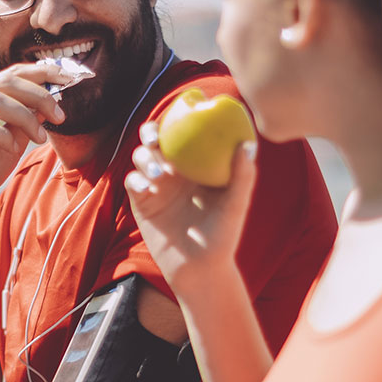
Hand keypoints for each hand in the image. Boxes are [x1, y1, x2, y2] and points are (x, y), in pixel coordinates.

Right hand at [0, 62, 69, 229]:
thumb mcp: (10, 145)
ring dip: (24, 115)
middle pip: (5, 81)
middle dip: (39, 94)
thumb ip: (26, 123)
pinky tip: (11, 149)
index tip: (69, 79)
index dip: (41, 72)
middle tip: (60, 116)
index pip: (11, 74)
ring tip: (40, 137)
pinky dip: (1, 135)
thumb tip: (51, 102)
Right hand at [124, 123, 257, 287]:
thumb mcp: (236, 206)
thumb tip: (248, 143)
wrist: (199, 269)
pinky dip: (136, 179)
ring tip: (158, 172)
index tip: (182, 112)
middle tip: (156, 135)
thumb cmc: (224, 237)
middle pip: (156, 140)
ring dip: (144, 158)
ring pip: (141, 158)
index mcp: (196, 166)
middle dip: (151, 131)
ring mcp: (156, 185)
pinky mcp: (141, 202)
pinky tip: (146, 185)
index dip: (179, 118)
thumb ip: (243, 176)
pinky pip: (132, 182)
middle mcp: (175, 171)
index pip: (185, 134)